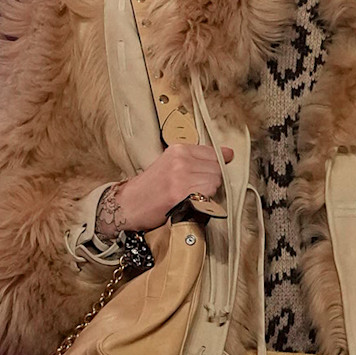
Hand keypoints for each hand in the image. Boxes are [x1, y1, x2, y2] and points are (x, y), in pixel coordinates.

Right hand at [100, 144, 234, 233]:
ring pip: (215, 182)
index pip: (213, 153)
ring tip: (192, 196)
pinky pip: (207, 196)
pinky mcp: (181, 194)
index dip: (217, 165)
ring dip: (208, 192)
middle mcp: (180, 160)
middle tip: (195, 189)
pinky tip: (191, 203)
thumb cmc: (149, 188)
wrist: (128, 205)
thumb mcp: (169, 164)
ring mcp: (181, 176)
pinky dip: (204, 202)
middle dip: (211, 181)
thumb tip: (228, 154)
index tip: (215, 170)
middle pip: (217, 169)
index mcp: (178, 149)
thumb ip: (195, 159)